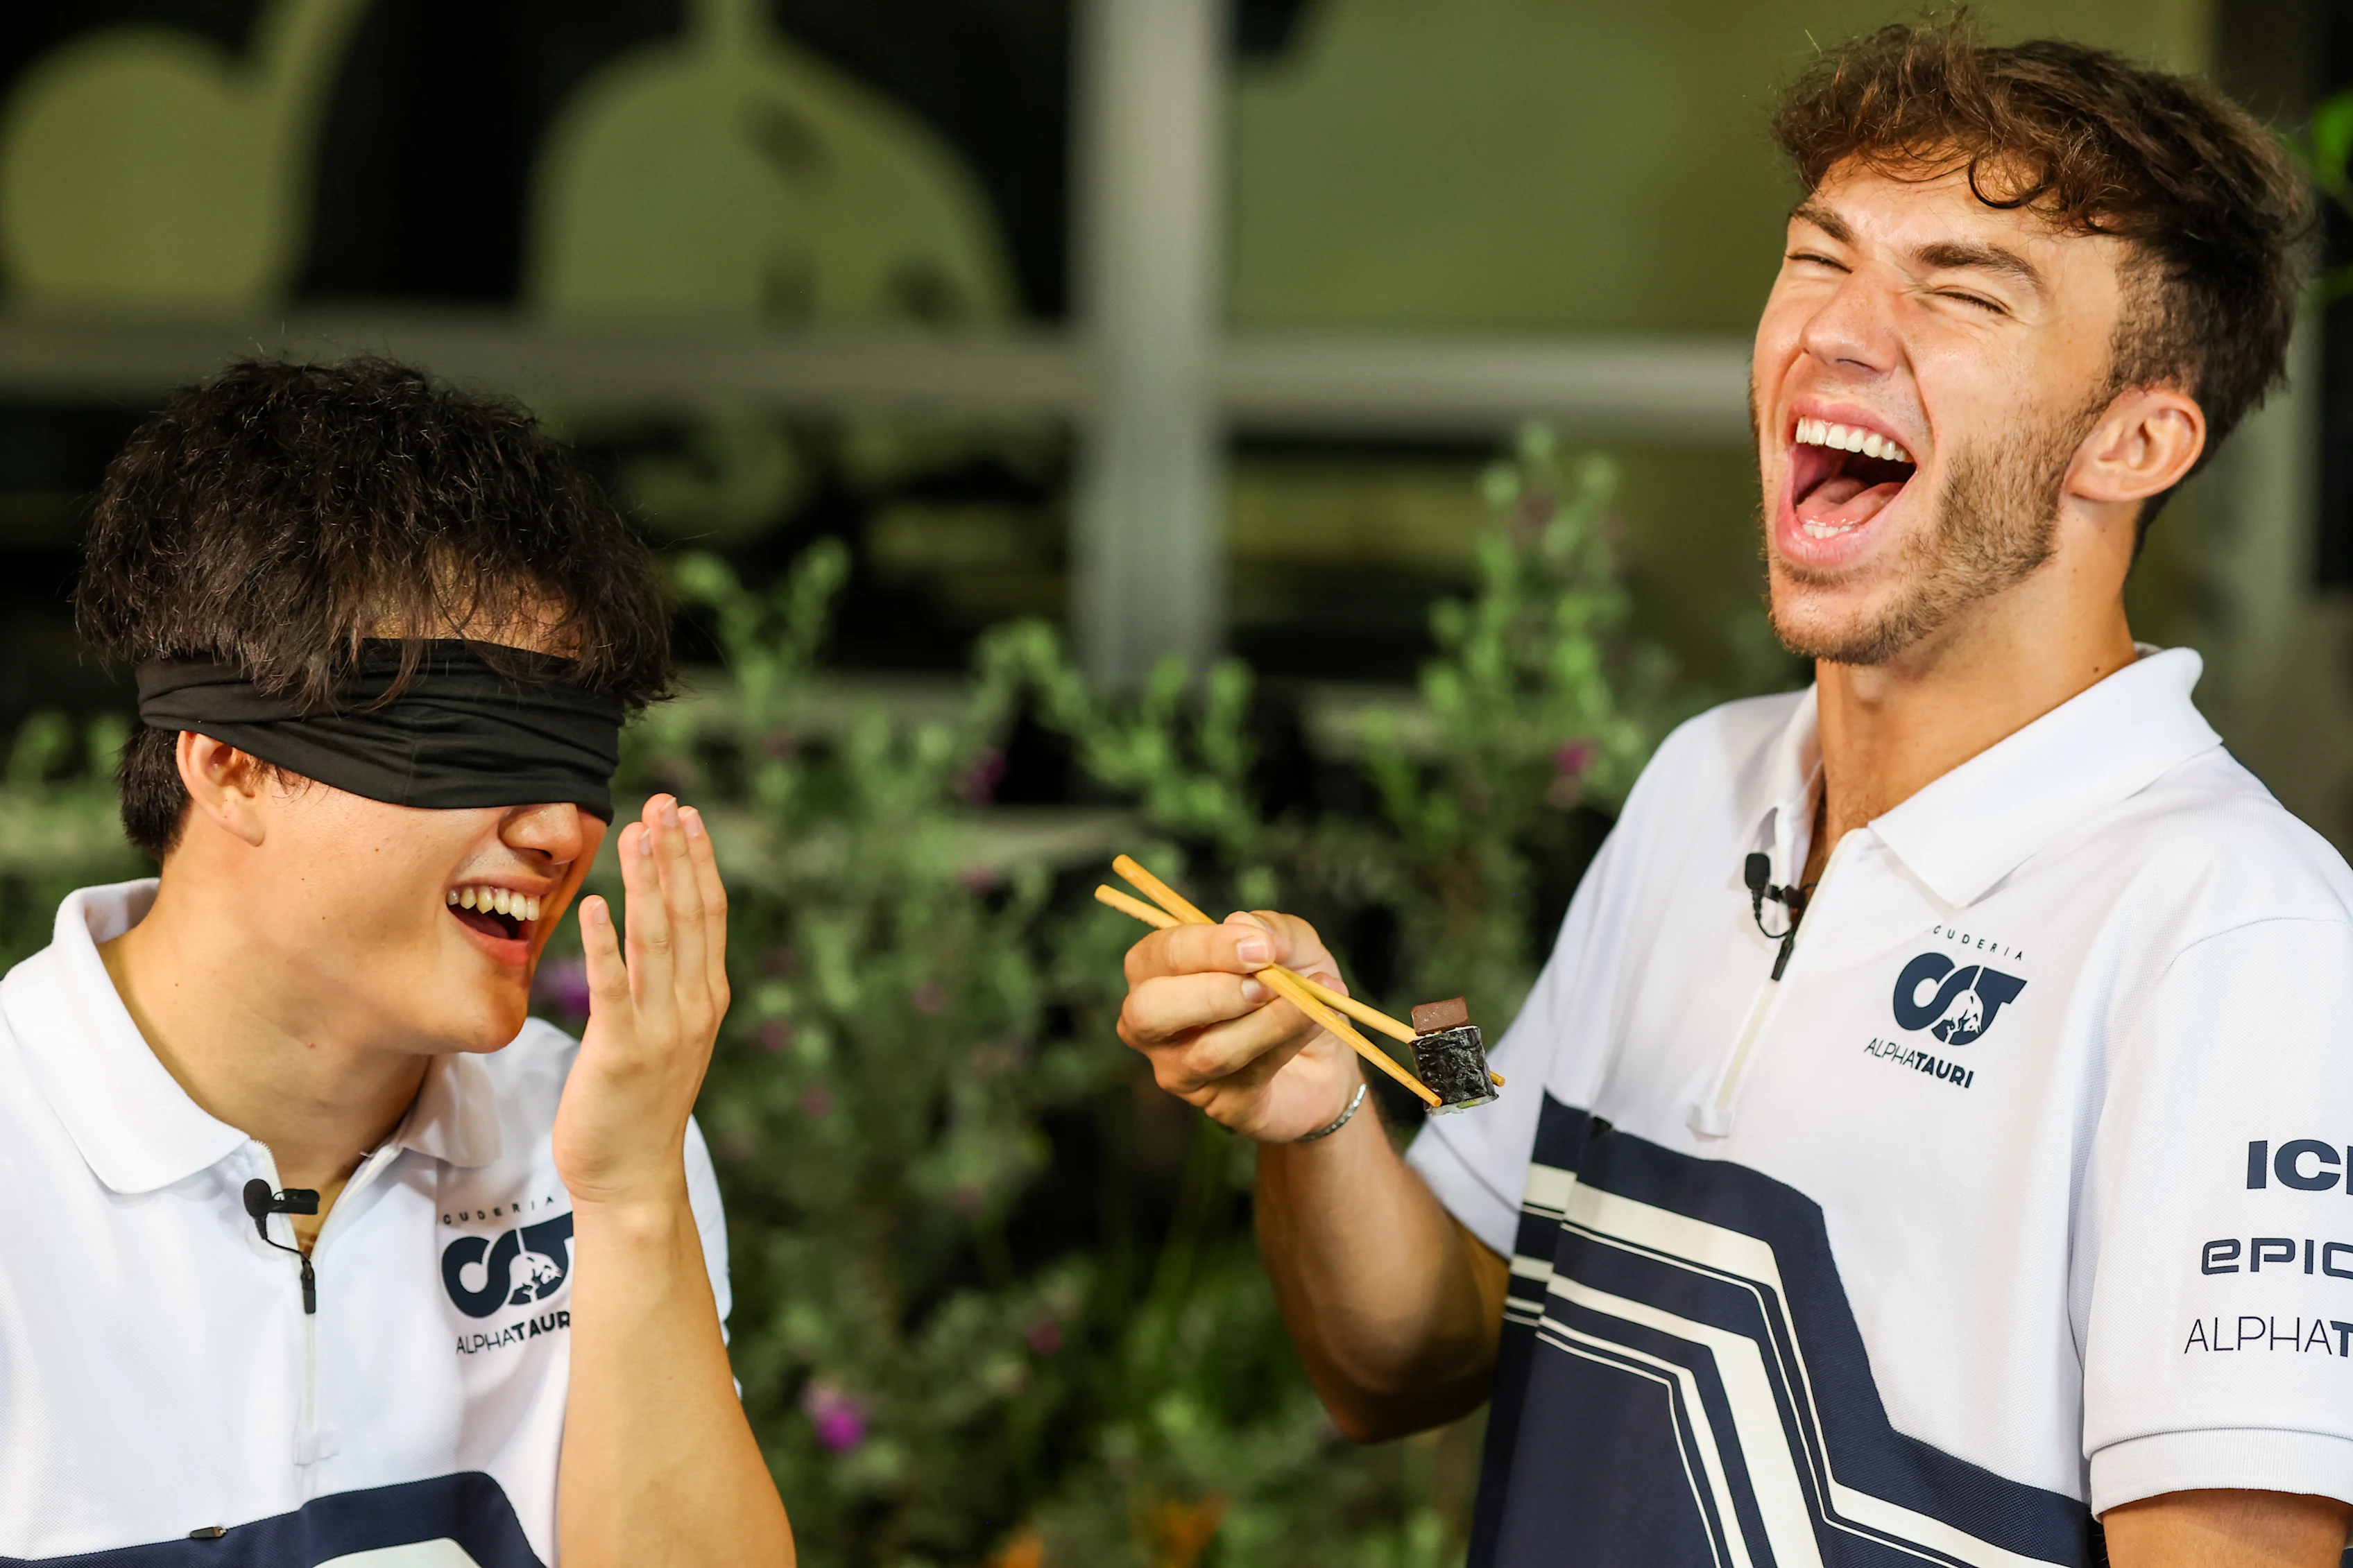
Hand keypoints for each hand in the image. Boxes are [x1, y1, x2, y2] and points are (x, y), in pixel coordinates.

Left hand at [553, 794, 730, 1210]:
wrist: (634, 1178)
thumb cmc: (641, 1106)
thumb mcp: (671, 1037)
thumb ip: (670, 987)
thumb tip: (657, 931)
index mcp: (708, 999)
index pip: (710, 914)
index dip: (698, 860)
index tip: (685, 813)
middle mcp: (694, 1007)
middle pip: (689, 915)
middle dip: (677, 854)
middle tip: (665, 802)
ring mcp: (662, 1029)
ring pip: (657, 939)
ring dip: (647, 881)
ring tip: (636, 832)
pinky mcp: (622, 1051)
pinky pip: (614, 986)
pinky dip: (606, 942)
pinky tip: (596, 902)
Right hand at [1117, 910, 1363, 1141]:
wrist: (1327, 1058)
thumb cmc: (1291, 991)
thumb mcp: (1294, 948)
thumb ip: (1273, 929)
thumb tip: (1243, 925)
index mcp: (1158, 973)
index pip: (1159, 954)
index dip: (1207, 947)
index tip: (1262, 947)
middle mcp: (1153, 1025)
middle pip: (1149, 1010)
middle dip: (1211, 992)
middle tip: (1264, 982)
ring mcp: (1181, 1071)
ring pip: (1207, 1050)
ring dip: (1264, 1021)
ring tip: (1304, 1000)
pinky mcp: (1221, 1104)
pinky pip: (1250, 1074)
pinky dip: (1288, 1040)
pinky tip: (1318, 1019)